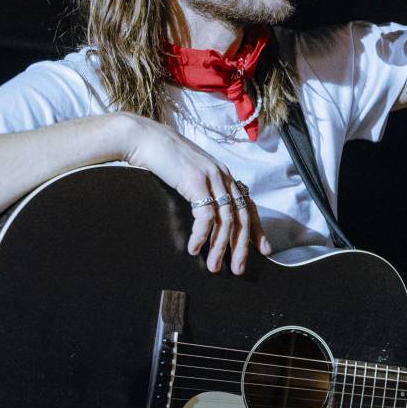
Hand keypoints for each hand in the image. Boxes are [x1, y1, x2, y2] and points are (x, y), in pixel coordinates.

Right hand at [124, 116, 270, 274]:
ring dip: (220, 246)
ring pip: (226, 219)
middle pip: (241, 216)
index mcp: (223, 174)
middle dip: (241, 246)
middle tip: (237, 269)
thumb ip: (202, 188)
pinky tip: (194, 247)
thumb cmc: (162, 157)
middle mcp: (222, 175)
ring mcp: (211, 177)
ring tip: (212, 266)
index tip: (263, 250)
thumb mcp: (189, 173)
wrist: (144, 138)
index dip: (257, 229)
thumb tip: (206, 214)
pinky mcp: (196, 181)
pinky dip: (202, 235)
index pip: (248, 205)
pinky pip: (206, 215)